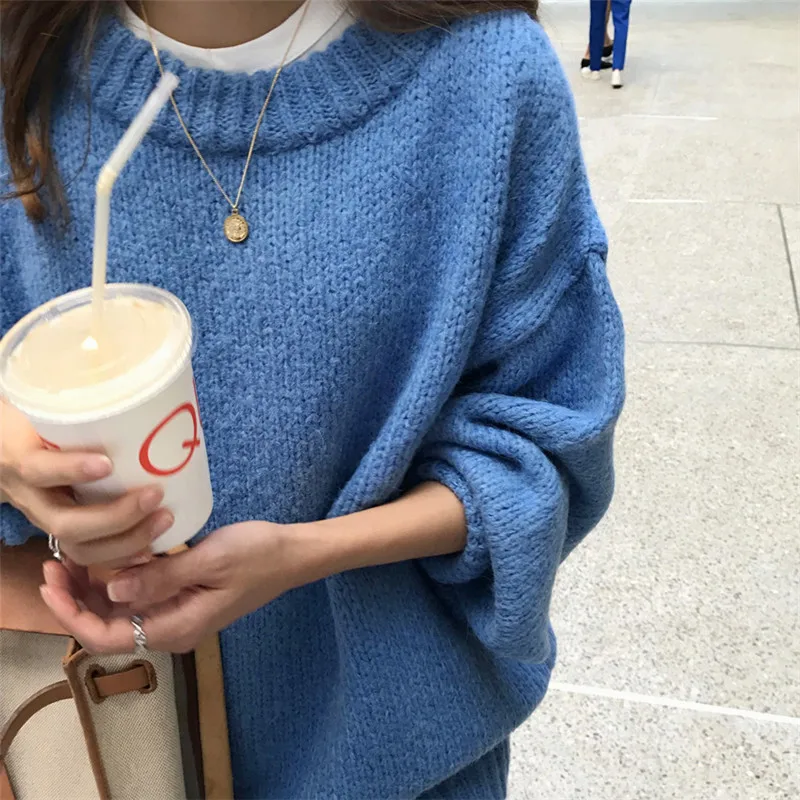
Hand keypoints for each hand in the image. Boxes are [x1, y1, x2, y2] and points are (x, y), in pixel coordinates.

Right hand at [0, 400, 173, 565]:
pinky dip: (122, 555)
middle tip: (156, 495)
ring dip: (126, 540)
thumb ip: (82, 394)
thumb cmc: (30, 417)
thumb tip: (141, 369)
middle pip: (65, 523)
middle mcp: (29, 494)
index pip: (38, 469)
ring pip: (78, 547)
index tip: (106, 462)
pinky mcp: (62, 528)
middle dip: (116, 517)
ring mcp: (45, 516)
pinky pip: (88, 553)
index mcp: (21, 457)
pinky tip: (153, 547)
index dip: (70, 469)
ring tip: (165, 519)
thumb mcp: (43, 402)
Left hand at [40, 521, 306, 653]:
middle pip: (108, 626)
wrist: (292, 556)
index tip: (52, 582)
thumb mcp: (210, 560)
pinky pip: (140, 598)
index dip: (72, 614)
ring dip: (94, 589)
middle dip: (75, 599)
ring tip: (73, 555)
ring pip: (122, 612)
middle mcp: (173, 630)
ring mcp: (178, 616)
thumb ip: (162, 578)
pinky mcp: (183, 600)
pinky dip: (119, 580)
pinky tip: (110, 555)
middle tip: (54, 560)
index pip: (107, 637)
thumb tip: (111, 590)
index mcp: (178, 627)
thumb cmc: (258, 555)